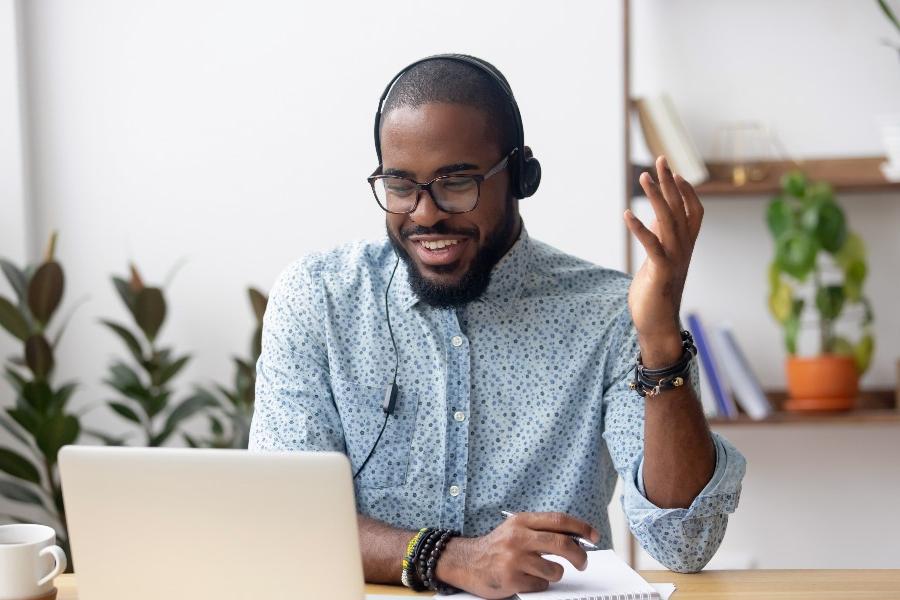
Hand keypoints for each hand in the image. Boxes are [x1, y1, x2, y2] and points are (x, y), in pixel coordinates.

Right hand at [434, 512, 599, 598]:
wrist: (466, 562)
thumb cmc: (496, 547)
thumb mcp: (516, 529)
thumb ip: (541, 529)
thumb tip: (576, 537)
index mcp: (521, 521)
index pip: (559, 520)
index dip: (581, 527)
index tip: (593, 536)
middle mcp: (518, 537)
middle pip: (562, 545)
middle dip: (579, 556)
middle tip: (583, 563)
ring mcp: (514, 559)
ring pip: (554, 570)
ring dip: (555, 574)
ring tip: (544, 572)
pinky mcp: (511, 579)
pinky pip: (541, 585)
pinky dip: (539, 584)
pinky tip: (527, 579)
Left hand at [625, 156, 703, 366]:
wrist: (658, 326)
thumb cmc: (656, 294)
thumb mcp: (659, 262)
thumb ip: (660, 241)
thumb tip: (655, 220)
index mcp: (685, 246)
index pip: (693, 212)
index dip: (686, 191)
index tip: (673, 172)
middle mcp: (684, 249)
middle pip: (680, 208)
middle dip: (669, 183)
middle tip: (660, 160)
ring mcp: (675, 259)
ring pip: (668, 221)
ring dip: (655, 197)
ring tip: (644, 177)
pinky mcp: (660, 271)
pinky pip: (652, 245)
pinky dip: (640, 229)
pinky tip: (627, 214)